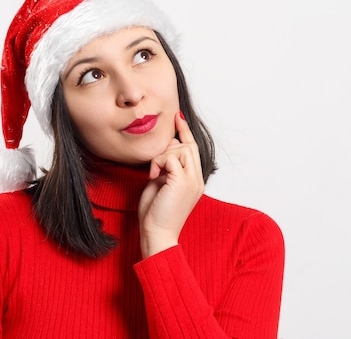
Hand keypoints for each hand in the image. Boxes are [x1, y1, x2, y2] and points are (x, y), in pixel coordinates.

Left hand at [138, 111, 204, 257]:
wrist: (157, 233)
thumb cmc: (155, 213)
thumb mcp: (161, 184)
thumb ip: (166, 167)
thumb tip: (165, 151)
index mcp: (194, 181)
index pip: (192, 149)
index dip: (185, 131)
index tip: (177, 117)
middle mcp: (197, 179)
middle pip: (188, 145)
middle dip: (168, 147)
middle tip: (156, 165)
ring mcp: (192, 180)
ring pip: (179, 148)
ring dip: (161, 157)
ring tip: (154, 175)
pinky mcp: (183, 181)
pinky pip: (170, 156)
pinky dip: (157, 163)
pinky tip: (153, 177)